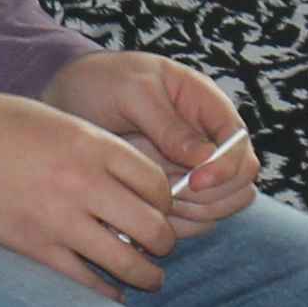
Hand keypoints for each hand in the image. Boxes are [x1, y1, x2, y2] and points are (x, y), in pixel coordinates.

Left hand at [55, 48, 259, 227]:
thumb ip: (168, 125)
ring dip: (192, 213)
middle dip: (209, 195)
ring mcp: (193, 169)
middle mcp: (208, 140)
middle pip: (240, 182)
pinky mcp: (174, 191)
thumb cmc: (103, 82)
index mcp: (206, 106)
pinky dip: (175, 224)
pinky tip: (143, 213)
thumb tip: (205, 157)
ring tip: (151, 201)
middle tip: (168, 195)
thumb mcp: (134, 92)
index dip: (226, 167)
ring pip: (220, 206)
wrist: (67, 96)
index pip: (239, 143)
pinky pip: (192, 220)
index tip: (195, 181)